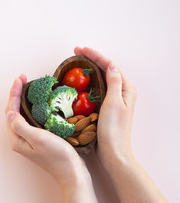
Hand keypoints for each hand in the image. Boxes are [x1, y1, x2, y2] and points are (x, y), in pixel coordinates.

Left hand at [5, 74, 88, 185]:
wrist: (72, 172)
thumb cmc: (57, 156)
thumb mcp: (38, 138)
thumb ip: (21, 126)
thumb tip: (9, 113)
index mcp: (16, 138)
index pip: (11, 111)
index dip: (14, 93)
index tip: (20, 79)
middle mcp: (19, 138)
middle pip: (14, 111)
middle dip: (16, 94)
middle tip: (22, 78)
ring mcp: (28, 139)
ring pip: (21, 114)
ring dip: (23, 99)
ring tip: (28, 85)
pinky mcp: (37, 138)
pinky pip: (30, 118)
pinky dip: (31, 106)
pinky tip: (37, 101)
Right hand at [74, 47, 137, 166]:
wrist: (113, 152)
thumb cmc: (114, 129)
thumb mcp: (114, 102)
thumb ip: (114, 82)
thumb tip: (111, 65)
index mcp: (126, 89)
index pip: (110, 65)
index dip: (95, 55)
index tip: (81, 50)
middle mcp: (121, 93)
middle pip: (106, 70)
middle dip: (91, 60)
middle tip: (75, 53)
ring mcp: (114, 100)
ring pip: (101, 79)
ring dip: (89, 70)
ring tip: (76, 64)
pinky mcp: (106, 108)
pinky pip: (96, 90)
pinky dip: (88, 83)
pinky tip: (79, 83)